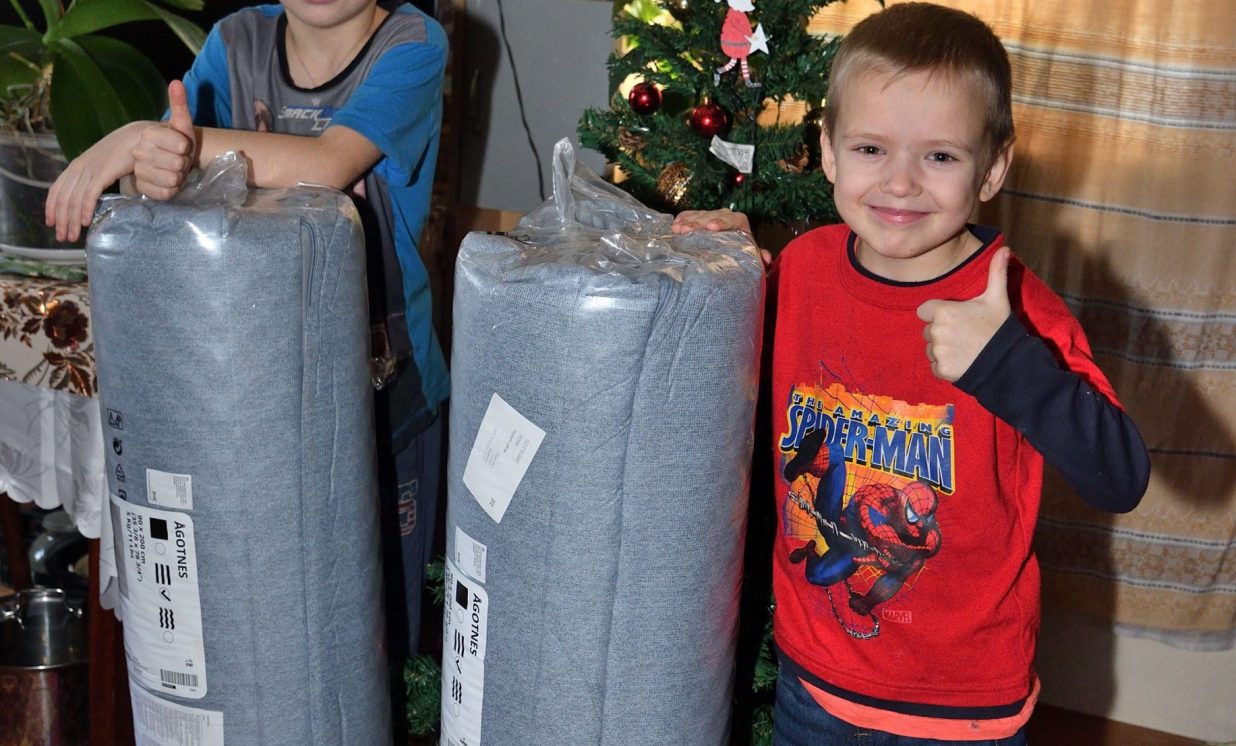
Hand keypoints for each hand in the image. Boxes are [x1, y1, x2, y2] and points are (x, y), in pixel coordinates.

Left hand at [45, 122, 145, 242]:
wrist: (138, 138)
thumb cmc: (125, 153)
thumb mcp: (104, 167)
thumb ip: (97, 180)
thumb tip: (96, 199)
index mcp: (76, 167)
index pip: (56, 190)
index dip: (51, 208)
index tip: (51, 223)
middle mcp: (78, 168)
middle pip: (63, 199)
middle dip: (61, 221)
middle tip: (62, 238)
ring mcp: (89, 170)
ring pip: (74, 200)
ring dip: (72, 221)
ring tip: (73, 236)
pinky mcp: (102, 173)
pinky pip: (89, 195)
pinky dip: (85, 210)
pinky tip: (86, 222)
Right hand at [131, 80, 196, 200]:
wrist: (165, 163)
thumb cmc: (176, 143)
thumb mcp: (182, 125)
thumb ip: (180, 104)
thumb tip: (176, 82)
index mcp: (149, 134)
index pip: (181, 145)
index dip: (187, 148)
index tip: (182, 146)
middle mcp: (139, 151)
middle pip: (177, 164)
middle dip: (184, 164)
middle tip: (179, 160)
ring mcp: (139, 171)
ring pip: (172, 180)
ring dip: (179, 178)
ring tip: (174, 172)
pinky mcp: (143, 189)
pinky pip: (167, 193)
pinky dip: (173, 190)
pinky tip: (168, 183)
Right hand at [671, 209, 769, 265]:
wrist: (729, 250)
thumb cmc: (740, 252)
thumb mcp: (750, 255)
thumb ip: (757, 255)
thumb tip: (766, 258)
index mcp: (739, 222)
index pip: (731, 219)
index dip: (721, 222)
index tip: (711, 227)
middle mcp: (725, 215)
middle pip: (711, 216)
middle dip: (699, 222)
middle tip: (687, 230)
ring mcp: (710, 215)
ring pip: (699, 215)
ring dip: (687, 222)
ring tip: (677, 230)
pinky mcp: (698, 217)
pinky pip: (689, 214)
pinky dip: (682, 219)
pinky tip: (674, 226)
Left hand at [915, 247, 1011, 381]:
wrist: (1008, 362)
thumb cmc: (999, 327)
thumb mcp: (997, 298)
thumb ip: (996, 272)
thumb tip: (1005, 248)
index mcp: (943, 311)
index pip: (925, 310)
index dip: (938, 313)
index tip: (955, 317)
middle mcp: (935, 331)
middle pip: (928, 329)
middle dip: (942, 331)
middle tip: (964, 334)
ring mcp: (937, 351)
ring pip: (930, 348)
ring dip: (943, 348)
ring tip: (964, 348)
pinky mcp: (940, 369)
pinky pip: (934, 364)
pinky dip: (945, 365)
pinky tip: (962, 361)